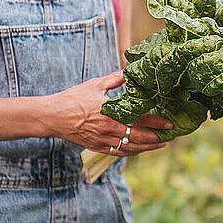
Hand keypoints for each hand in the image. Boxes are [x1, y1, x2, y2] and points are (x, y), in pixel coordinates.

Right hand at [40, 71, 172, 155]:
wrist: (52, 116)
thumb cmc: (73, 98)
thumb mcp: (96, 84)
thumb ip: (116, 79)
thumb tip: (131, 70)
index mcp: (110, 113)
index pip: (139, 119)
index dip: (156, 122)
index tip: (169, 124)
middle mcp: (108, 129)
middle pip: (139, 137)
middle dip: (157, 138)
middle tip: (171, 136)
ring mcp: (102, 140)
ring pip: (130, 147)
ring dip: (147, 147)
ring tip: (160, 144)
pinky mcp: (97, 147)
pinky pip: (118, 152)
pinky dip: (132, 152)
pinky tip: (141, 149)